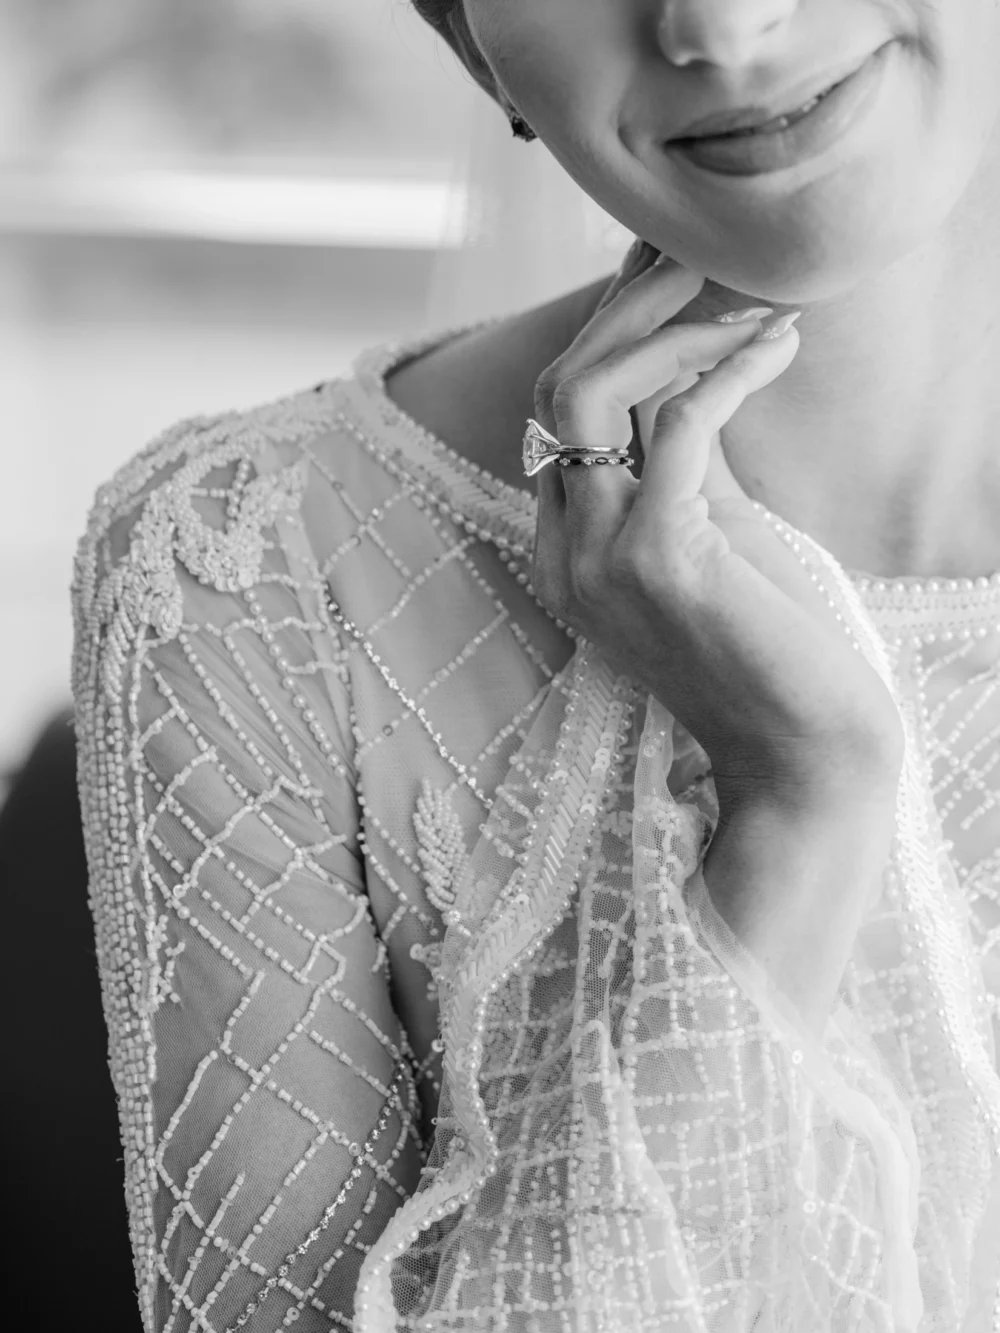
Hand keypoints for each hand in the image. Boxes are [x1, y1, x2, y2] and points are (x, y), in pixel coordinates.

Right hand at [531, 240, 902, 813]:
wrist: (801, 754)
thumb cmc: (767, 648)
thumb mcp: (709, 535)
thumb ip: (683, 462)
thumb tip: (691, 369)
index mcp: (567, 550)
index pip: (560, 412)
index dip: (609, 331)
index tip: (664, 274)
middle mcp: (566, 552)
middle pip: (559, 388)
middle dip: (623, 306)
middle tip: (691, 254)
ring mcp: (600, 559)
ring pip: (591, 392)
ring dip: (666, 324)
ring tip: (742, 293)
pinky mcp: (660, 560)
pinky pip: (681, 424)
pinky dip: (731, 370)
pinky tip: (779, 347)